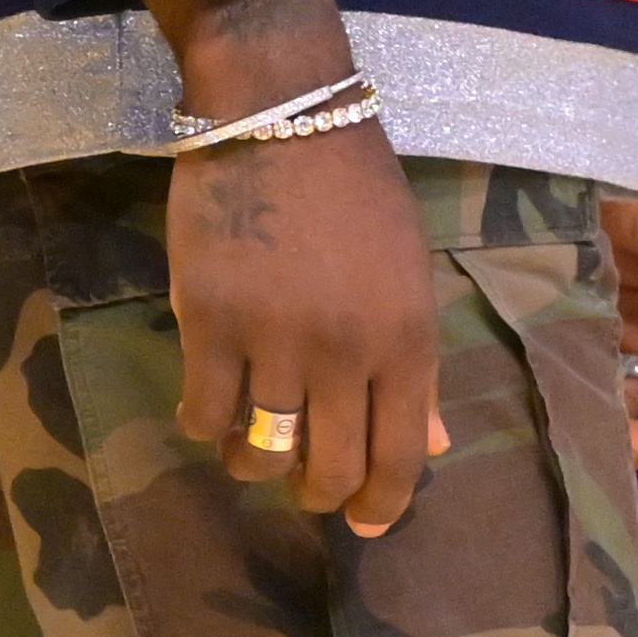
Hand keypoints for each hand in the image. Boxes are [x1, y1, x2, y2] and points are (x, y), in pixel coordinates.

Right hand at [169, 121, 448, 533]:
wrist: (281, 113)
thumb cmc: (356, 191)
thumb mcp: (409, 273)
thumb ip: (419, 365)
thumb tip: (433, 446)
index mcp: (407, 336)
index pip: (400, 454)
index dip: (382, 503)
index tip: (365, 523)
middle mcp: (346, 350)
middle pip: (329, 468)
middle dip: (318, 497)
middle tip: (305, 489)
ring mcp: (274, 339)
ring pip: (261, 452)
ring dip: (255, 466)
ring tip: (251, 449)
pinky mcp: (209, 322)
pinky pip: (204, 413)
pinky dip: (205, 427)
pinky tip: (208, 411)